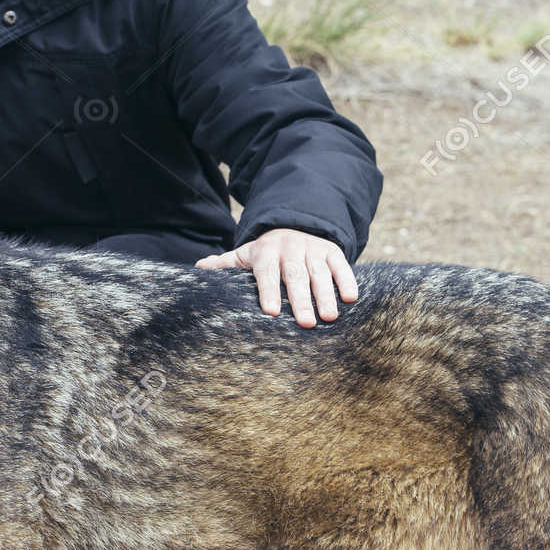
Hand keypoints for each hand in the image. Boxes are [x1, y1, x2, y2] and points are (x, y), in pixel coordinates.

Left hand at [196, 229, 358, 327]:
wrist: (294, 226)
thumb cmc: (266, 253)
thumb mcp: (245, 255)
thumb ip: (224, 264)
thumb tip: (198, 269)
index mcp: (266, 251)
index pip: (266, 272)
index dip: (268, 291)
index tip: (270, 312)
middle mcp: (290, 247)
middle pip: (296, 275)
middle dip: (301, 299)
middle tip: (306, 323)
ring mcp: (313, 248)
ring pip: (320, 272)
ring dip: (326, 294)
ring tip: (330, 317)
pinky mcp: (332, 250)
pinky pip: (342, 265)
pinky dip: (347, 280)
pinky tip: (351, 298)